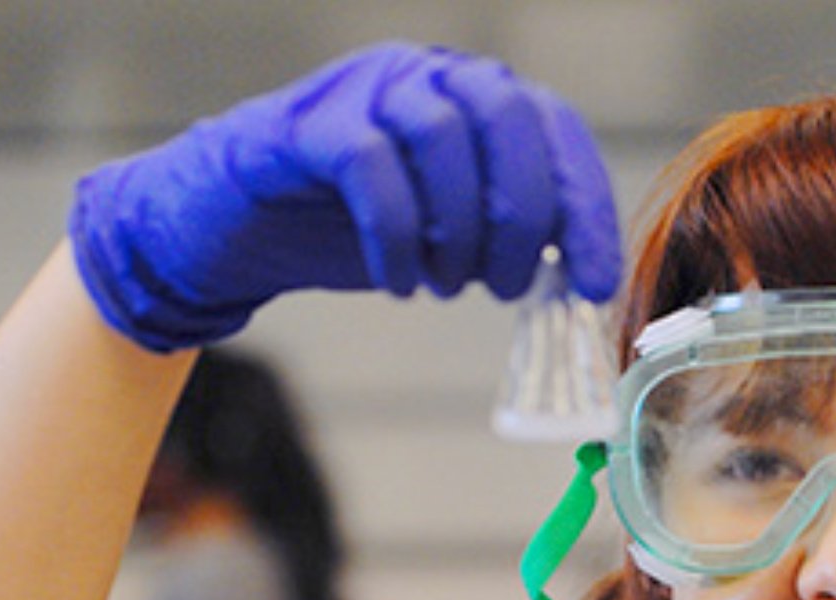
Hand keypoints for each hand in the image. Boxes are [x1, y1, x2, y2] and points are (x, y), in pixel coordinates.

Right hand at [69, 43, 621, 351]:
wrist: (242, 231)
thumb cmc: (357, 231)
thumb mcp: (453, 238)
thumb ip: (512, 241)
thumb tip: (582, 283)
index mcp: (474, 99)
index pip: (556, 130)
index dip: (585, 210)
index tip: (593, 286)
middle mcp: (426, 76)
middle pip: (507, 118)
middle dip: (523, 218)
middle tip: (506, 287)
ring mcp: (363, 89)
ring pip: (441, 136)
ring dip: (458, 231)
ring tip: (445, 285)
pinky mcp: (307, 125)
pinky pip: (370, 168)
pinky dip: (396, 238)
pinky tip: (399, 282)